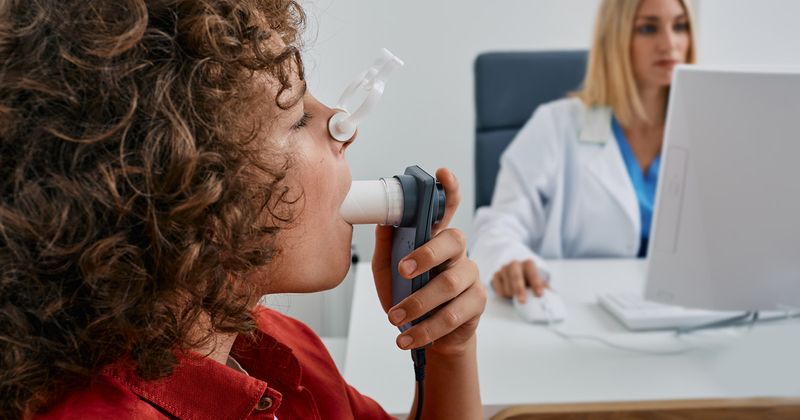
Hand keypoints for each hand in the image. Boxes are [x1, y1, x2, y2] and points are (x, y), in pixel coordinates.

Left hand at [372, 168, 485, 356]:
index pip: (447, 207)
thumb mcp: (388, 270)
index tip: (442, 173)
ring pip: (451, 282)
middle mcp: (457, 252)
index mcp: (435, 238)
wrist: (424, 335)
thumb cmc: (407, 296)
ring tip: (395, 317)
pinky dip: (426, 329)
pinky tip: (407, 337)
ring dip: (419, 302)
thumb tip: (383, 217)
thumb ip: (387, 244)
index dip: (449, 189)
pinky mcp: (476, 303)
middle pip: (454, 239)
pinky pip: (453, 314)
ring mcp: (470, 276)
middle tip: (402, 271)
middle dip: (427, 254)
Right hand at [491, 259, 546, 302]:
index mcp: (529, 264)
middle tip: (522, 301)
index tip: (539, 294)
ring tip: (516, 295)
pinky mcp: (495, 276)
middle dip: (519, 289)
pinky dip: (504, 295)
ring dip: (512, 295)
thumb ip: (545, 288)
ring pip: (507, 286)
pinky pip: (499, 289)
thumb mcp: (538, 281)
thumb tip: (553, 297)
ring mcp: (504, 269)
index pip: (533, 273)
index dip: (536, 284)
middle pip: (516, 277)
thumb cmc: (529, 279)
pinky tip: (509, 293)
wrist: (514, 273)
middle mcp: (515, 264)